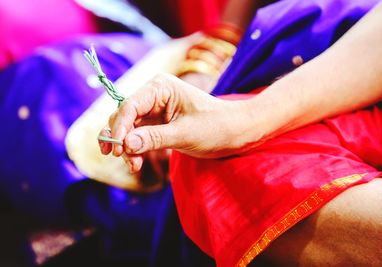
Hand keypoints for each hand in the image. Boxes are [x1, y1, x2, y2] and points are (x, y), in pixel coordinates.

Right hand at [99, 73, 261, 171]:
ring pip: (128, 128)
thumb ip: (154, 138)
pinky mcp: (157, 124)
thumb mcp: (185, 134)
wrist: (236, 133)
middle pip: (124, 116)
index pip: (130, 105)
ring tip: (134, 166)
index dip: (119, 127)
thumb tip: (125, 144)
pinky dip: (134, 149)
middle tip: (120, 157)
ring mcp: (154, 109)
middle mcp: (154, 95)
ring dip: (126, 146)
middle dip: (120, 138)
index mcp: (161, 87)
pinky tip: (136, 163)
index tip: (116, 149)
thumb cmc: (216, 127)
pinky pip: (137, 136)